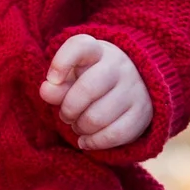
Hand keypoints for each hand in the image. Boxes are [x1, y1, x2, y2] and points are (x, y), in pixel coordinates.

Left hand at [42, 34, 154, 150]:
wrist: (136, 85)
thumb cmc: (93, 81)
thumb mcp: (74, 78)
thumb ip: (57, 86)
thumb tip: (46, 90)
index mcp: (98, 51)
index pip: (80, 47)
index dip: (61, 62)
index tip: (52, 79)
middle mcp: (120, 65)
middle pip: (87, 89)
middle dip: (69, 109)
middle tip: (66, 115)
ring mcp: (134, 89)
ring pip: (97, 117)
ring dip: (80, 128)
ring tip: (79, 126)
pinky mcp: (143, 113)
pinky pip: (115, 134)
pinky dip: (95, 142)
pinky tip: (86, 141)